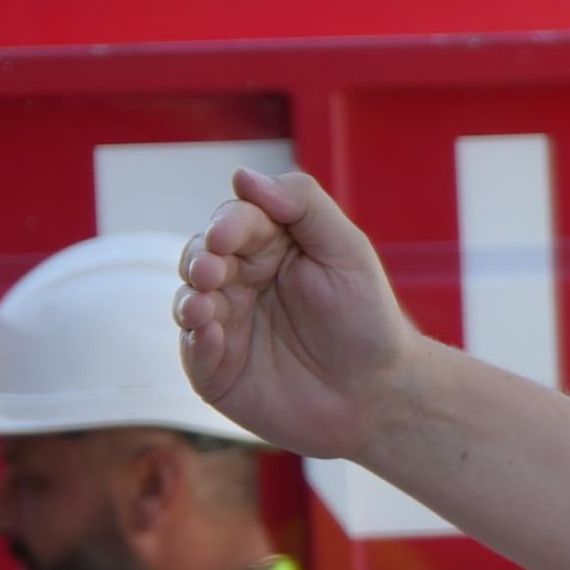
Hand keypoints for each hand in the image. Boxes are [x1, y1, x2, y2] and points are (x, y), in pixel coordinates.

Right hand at [174, 166, 428, 461]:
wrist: (381, 393)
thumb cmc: (367, 317)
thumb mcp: (347, 250)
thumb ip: (303, 205)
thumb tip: (241, 176)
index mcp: (268, 247)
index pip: (235, 222)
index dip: (228, 225)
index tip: (226, 236)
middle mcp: (239, 281)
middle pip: (201, 257)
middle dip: (201, 260)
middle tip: (211, 271)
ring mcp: (225, 324)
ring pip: (188, 300)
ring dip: (189, 299)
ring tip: (204, 305)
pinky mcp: (217, 369)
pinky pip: (193, 352)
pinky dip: (196, 343)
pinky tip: (209, 335)